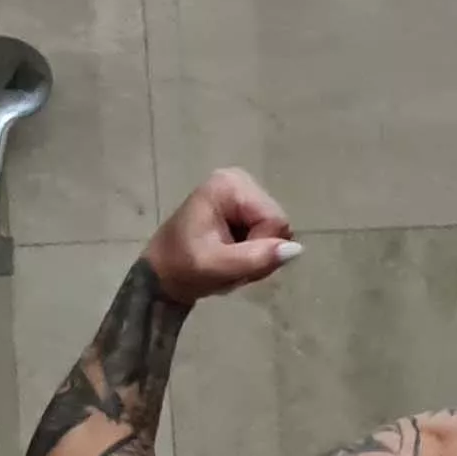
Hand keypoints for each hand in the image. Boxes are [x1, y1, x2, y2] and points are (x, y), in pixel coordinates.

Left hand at [144, 168, 299, 305]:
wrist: (162, 275)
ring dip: (258, 253)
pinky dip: (255, 250)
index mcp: (229, 185)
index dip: (262, 246)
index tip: (233, 258)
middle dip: (260, 250)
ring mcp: (242, 192)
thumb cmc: (183, 268)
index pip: (274, 220)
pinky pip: (269, 232)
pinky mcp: (243, 204)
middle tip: (232, 263)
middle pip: (277, 223)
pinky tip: (233, 254)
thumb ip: (255, 258)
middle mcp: (238, 180)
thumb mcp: (217, 267)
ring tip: (230, 260)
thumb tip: (295, 249)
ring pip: (276, 231)